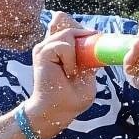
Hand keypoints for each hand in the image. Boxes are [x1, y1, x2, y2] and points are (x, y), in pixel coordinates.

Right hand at [26, 11, 97, 138]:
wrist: (57, 111)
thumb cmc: (71, 99)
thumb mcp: (87, 76)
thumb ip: (90, 60)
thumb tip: (97, 45)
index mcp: (60, 50)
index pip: (71, 27)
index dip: (84, 31)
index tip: (97, 36)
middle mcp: (51, 46)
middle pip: (71, 27)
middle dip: (85, 37)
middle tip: (87, 59)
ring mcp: (45, 48)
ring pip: (68, 34)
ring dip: (77, 54)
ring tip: (73, 72)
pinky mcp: (42, 53)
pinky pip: (63, 45)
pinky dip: (70, 59)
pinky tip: (68, 72)